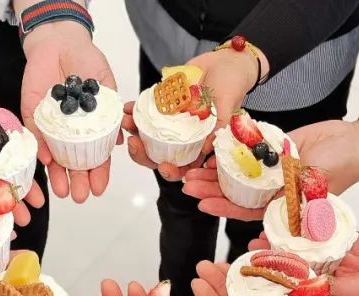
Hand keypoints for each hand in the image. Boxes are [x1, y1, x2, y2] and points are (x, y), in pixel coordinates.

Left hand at [21, 22, 118, 202]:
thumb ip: (111, 115)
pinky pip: (35, 135)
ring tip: (63, 191)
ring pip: (52, 156)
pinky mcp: (32, 115)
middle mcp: (69, 132)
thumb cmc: (88, 62)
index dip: (98, 173)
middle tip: (81, 196)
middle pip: (73, 162)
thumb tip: (119, 144)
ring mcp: (50, 125)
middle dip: (78, 180)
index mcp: (90, 128)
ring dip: (57, 174)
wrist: (61, 41)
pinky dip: (40, 148)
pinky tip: (46, 161)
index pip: (95, 156)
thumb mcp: (107, 88)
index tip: (99, 189)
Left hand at [123, 48, 264, 181]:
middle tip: (134, 142)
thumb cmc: (232, 86)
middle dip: (143, 152)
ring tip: (126, 121)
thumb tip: (205, 150)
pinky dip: (134, 111)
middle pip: (159, 153)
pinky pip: (145, 112)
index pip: (184, 165)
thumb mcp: (228, 107)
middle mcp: (183, 135)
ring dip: (134, 131)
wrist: (225, 61)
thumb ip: (217, 127)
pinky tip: (127, 107)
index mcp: (199, 143)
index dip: (172, 171)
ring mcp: (171, 120)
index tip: (163, 167)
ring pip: (148, 134)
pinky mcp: (163, 104)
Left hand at [182, 114, 358, 220]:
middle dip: (211, 189)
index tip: (202, 204)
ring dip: (215, 171)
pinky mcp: (274, 150)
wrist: (355, 140)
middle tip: (188, 183)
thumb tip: (268, 204)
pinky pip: (248, 152)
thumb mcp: (315, 184)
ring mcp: (273, 171)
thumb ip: (292, 192)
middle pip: (236, 193)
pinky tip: (213, 148)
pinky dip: (231, 151)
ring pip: (238, 174)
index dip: (223, 208)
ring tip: (194, 167)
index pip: (246, 210)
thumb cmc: (342, 167)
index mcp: (282, 205)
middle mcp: (274, 191)